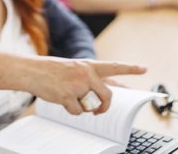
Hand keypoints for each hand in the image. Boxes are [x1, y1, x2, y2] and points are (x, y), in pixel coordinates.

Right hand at [25, 58, 145, 114]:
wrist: (33, 70)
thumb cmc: (53, 71)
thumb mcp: (74, 68)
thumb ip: (89, 78)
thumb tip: (103, 94)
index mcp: (89, 65)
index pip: (114, 67)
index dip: (130, 68)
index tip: (144, 69)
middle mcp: (86, 73)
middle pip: (107, 95)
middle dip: (104, 107)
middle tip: (97, 111)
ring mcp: (78, 85)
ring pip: (90, 106)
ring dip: (82, 107)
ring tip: (68, 96)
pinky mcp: (68, 95)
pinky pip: (77, 112)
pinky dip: (70, 110)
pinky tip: (62, 100)